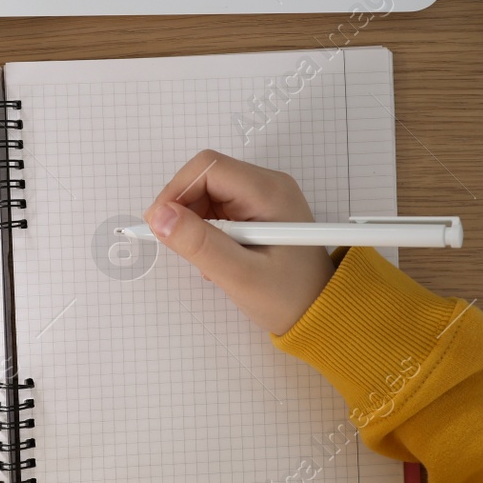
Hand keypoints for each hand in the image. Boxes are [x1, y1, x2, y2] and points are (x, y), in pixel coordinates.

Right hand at [143, 150, 334, 335]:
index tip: (160, 225)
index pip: (208, 168)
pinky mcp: (257, 212)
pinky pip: (217, 208)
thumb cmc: (290, 298)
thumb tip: (159, 217)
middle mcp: (267, 185)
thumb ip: (199, 244)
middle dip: (184, 209)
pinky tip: (218, 258)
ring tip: (207, 260)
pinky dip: (207, 231)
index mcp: (269, 191)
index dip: (176, 191)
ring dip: (195, 223)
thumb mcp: (240, 275)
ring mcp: (262, 197)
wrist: (323, 314)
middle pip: (205, 177)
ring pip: (207, 193)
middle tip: (181, 246)